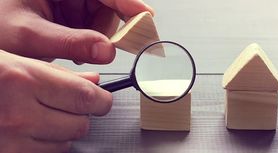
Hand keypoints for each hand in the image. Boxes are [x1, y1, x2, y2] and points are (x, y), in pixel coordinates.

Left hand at [0, 0, 153, 63]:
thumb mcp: (30, 36)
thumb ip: (70, 43)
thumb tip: (107, 51)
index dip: (129, 3)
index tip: (147, 17)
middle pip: (108, 6)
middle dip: (106, 30)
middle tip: (95, 48)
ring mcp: (71, 3)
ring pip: (103, 20)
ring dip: (95, 38)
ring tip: (72, 47)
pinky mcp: (72, 16)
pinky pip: (93, 28)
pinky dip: (89, 42)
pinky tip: (73, 47)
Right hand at [0, 50, 111, 152]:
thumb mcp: (18, 56)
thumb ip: (60, 70)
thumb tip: (94, 80)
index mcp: (23, 79)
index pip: (84, 97)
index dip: (101, 99)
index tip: (103, 98)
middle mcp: (17, 113)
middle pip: (79, 125)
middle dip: (83, 114)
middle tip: (72, 103)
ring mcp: (10, 139)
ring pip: (65, 144)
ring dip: (64, 130)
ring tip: (45, 112)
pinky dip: (47, 142)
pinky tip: (33, 126)